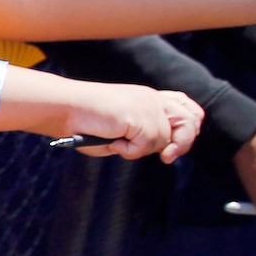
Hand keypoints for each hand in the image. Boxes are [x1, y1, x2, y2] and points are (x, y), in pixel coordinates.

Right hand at [58, 83, 200, 161]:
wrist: (64, 107)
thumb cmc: (83, 121)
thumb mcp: (120, 128)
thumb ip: (143, 135)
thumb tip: (163, 151)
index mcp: (148, 97)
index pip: (184, 106)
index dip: (189, 125)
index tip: (175, 145)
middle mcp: (152, 99)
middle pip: (190, 121)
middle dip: (183, 143)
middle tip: (166, 158)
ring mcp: (149, 107)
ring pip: (164, 141)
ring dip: (140, 149)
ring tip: (117, 141)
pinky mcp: (142, 117)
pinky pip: (145, 146)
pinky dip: (127, 150)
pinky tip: (111, 139)